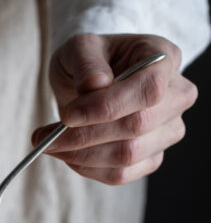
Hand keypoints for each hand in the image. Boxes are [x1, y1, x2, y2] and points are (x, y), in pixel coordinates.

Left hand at [32, 33, 197, 184]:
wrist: (93, 81)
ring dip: (81, 155)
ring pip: (128, 156)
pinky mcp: (151, 157)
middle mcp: (177, 96)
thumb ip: (86, 60)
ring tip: (50, 144)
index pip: (148, 89)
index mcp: (165, 58)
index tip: (67, 116)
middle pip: (137, 126)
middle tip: (45, 137)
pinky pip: (121, 175)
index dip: (107, 107)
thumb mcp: (80, 47)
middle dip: (85, 136)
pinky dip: (88, 168)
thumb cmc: (91, 60)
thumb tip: (95, 85)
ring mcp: (168, 130)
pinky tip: (68, 155)